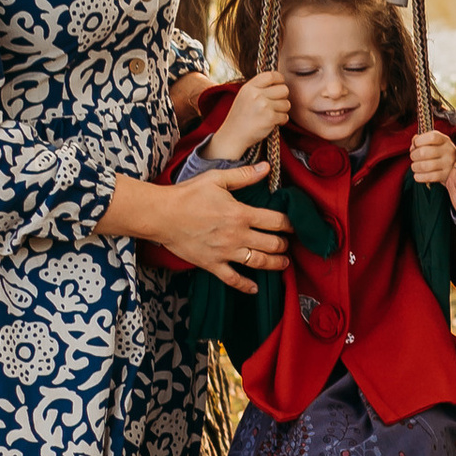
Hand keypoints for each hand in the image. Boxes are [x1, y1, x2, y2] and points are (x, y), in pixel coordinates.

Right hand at [157, 159, 287, 280]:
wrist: (161, 215)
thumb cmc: (187, 195)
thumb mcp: (216, 179)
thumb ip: (244, 175)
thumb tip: (267, 167)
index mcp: (241, 214)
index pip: (276, 221)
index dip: (289, 224)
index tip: (294, 225)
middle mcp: (237, 235)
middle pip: (271, 244)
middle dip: (284, 244)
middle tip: (288, 244)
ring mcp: (225, 252)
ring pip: (258, 262)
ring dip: (275, 264)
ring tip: (283, 263)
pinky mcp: (212, 264)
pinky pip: (233, 279)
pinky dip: (246, 286)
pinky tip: (255, 288)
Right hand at [208, 73, 288, 164]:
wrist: (233, 135)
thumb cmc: (241, 116)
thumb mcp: (245, 96)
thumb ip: (259, 87)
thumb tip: (279, 81)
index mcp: (249, 87)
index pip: (271, 75)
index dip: (280, 79)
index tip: (280, 85)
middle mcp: (256, 94)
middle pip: (284, 89)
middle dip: (283, 98)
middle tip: (275, 104)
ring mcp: (264, 106)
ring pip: (286, 104)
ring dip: (282, 110)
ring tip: (271, 114)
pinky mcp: (270, 118)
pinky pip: (285, 116)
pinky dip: (281, 121)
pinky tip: (272, 122)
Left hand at [408, 125, 455, 182]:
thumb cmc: (440, 154)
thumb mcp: (435, 144)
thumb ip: (422, 140)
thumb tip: (413, 143)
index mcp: (445, 140)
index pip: (431, 137)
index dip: (419, 141)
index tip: (416, 145)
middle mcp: (449, 151)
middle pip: (423, 152)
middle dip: (413, 155)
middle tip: (414, 157)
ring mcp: (448, 164)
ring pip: (424, 166)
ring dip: (415, 166)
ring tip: (415, 166)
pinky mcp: (446, 176)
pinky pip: (427, 177)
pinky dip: (418, 177)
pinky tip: (418, 175)